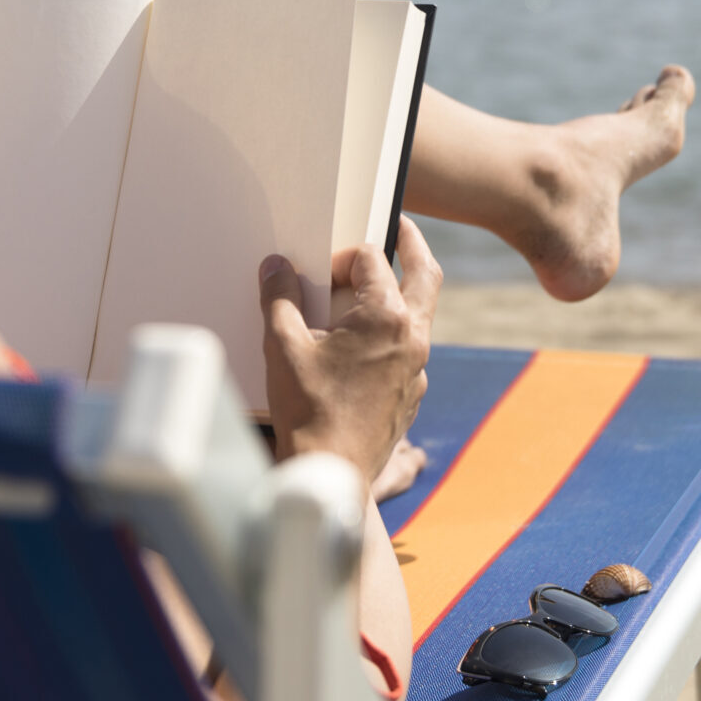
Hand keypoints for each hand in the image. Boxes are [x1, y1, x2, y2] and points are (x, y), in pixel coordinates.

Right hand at [260, 220, 439, 485]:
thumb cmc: (308, 411)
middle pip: (425, 275)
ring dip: (401, 295)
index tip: (320, 272)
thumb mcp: (282, 345)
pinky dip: (393, 334)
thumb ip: (279, 297)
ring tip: (374, 289)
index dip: (343, 257)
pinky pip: (410, 350)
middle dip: (413, 245)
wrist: (330, 472)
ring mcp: (419, 368)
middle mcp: (413, 338)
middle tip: (402, 227)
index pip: (372, 259)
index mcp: (387, 318)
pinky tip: (363, 345)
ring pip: (420, 315)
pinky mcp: (413, 393)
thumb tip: (276, 267)